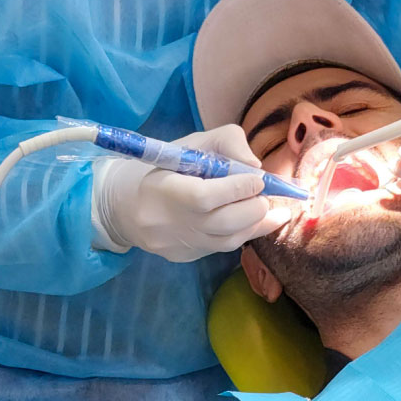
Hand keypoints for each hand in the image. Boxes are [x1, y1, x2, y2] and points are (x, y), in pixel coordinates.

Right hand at [91, 125, 291, 262]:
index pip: (204, 196)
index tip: (258, 179)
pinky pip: (220, 249)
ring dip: (255, 224)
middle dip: (253, 209)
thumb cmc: (167, 167)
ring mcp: (176, 244)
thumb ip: (227, 143)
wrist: (129, 205)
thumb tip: (256, 167)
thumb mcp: (192, 143)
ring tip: (270, 209)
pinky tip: (259, 222)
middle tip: (265, 195)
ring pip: (226, 242)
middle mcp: (167, 222)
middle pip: (221, 224)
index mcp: (163, 188)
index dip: (236, 189)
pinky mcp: (183, 257)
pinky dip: (244, 234)